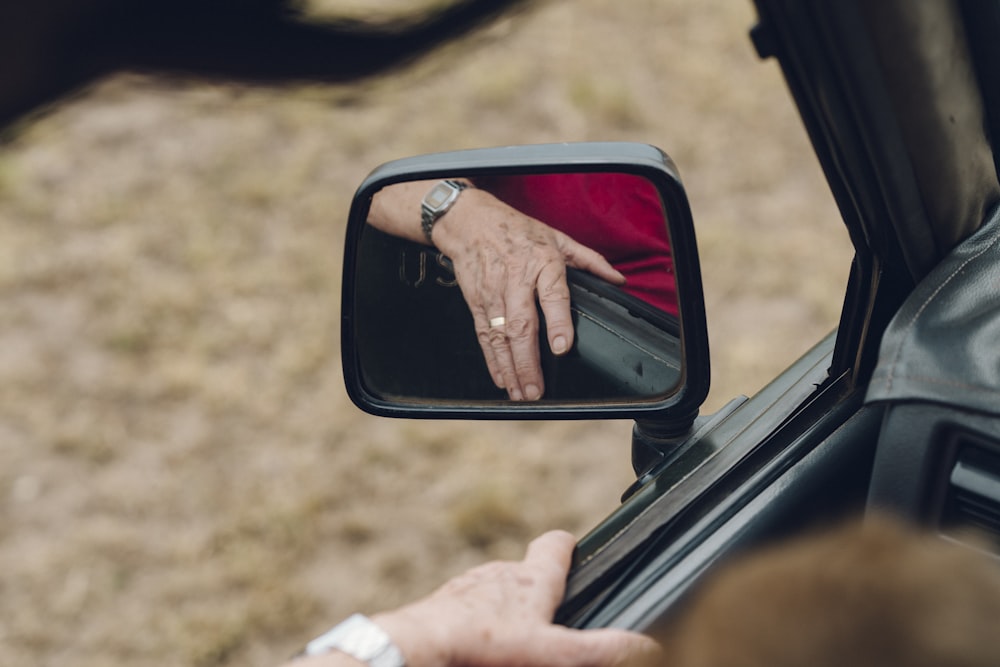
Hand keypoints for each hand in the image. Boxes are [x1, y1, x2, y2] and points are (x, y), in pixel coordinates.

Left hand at [371, 531, 659, 666]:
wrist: (421, 647)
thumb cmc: (486, 645)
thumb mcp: (554, 653)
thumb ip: (601, 649)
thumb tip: (644, 644)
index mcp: (532, 579)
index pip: (556, 543)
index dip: (568, 546)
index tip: (574, 550)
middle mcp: (499, 574)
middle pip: (524, 572)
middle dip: (536, 591)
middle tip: (548, 619)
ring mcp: (468, 588)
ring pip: (493, 593)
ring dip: (504, 610)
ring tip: (510, 642)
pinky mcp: (443, 607)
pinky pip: (466, 611)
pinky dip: (476, 624)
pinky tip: (479, 649)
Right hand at [432, 189, 625, 400]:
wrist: (469, 221)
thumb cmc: (517, 230)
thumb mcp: (557, 237)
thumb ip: (590, 260)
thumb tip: (618, 279)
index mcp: (542, 262)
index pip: (552, 295)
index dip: (557, 322)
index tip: (561, 347)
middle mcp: (515, 280)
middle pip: (521, 324)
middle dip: (528, 361)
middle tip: (536, 389)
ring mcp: (493, 293)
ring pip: (500, 336)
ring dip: (510, 367)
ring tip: (520, 393)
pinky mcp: (476, 302)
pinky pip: (484, 335)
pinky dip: (491, 359)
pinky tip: (501, 379)